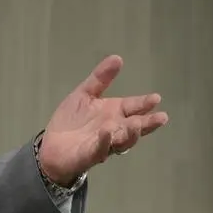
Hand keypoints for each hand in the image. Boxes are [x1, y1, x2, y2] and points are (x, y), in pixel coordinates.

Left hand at [37, 55, 168, 185]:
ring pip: (123, 140)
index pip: (133, 107)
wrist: (51, 146)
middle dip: (148, 123)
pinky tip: (107, 132)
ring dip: (131, 133)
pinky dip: (105, 141)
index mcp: (114, 113)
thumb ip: (100, 79)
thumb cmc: (72, 121)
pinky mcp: (91, 155)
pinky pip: (101, 149)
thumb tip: (118, 57)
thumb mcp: (85, 94)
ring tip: (136, 124)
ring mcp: (104, 144)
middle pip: (135, 127)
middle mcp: (114, 129)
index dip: (145, 103)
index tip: (156, 98)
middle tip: (162, 117)